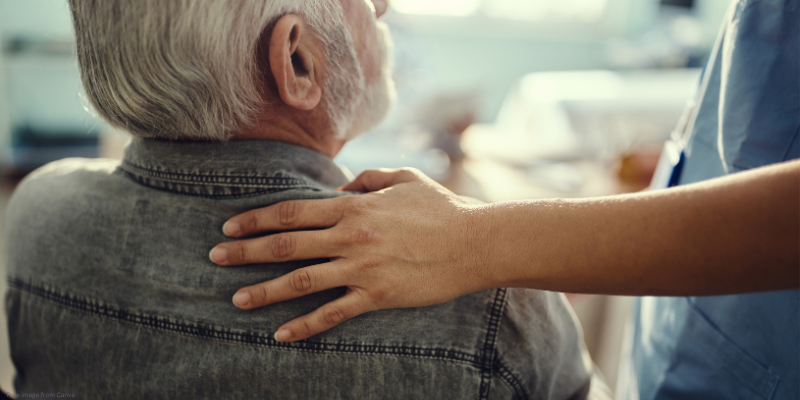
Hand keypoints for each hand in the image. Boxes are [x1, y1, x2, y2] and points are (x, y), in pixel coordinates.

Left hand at [209, 168, 492, 341]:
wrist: (475, 242)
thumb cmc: (441, 207)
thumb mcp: (404, 179)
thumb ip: (368, 179)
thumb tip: (341, 190)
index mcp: (353, 207)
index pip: (291, 212)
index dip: (256, 218)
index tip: (230, 225)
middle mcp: (350, 236)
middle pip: (286, 244)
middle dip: (246, 251)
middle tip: (215, 257)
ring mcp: (362, 267)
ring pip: (301, 280)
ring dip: (265, 290)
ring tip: (236, 298)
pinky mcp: (377, 295)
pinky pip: (333, 313)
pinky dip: (305, 325)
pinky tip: (281, 334)